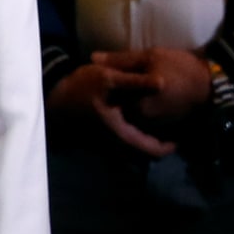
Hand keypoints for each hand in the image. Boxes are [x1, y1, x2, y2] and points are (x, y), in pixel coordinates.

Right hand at [46, 61, 172, 156]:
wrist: (53, 96)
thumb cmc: (81, 87)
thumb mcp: (108, 78)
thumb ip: (136, 82)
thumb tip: (164, 82)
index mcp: (121, 133)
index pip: (152, 151)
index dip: (169, 147)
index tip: (179, 137)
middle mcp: (116, 145)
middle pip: (145, 155)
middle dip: (159, 146)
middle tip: (171, 133)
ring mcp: (107, 144)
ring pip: (135, 152)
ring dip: (147, 144)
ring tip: (158, 129)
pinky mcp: (101, 140)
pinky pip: (125, 147)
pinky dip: (136, 140)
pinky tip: (138, 125)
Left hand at [94, 47, 211, 122]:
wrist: (212, 84)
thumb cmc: (180, 67)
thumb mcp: (149, 56)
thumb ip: (120, 60)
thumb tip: (92, 58)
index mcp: (138, 103)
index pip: (111, 97)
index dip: (105, 85)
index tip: (99, 75)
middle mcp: (145, 118)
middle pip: (121, 107)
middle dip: (115, 95)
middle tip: (110, 81)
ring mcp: (156, 124)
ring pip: (132, 113)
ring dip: (127, 102)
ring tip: (126, 87)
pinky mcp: (165, 125)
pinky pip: (145, 118)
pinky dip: (140, 107)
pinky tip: (142, 94)